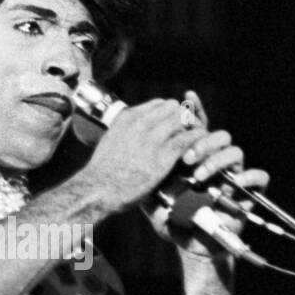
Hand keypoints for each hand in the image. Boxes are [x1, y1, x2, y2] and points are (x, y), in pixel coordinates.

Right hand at [83, 94, 221, 212]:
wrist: (99, 190)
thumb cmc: (103, 172)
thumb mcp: (111, 140)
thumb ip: (126, 132)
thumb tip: (135, 134)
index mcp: (128, 117)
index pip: (159, 104)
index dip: (169, 115)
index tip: (172, 127)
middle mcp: (141, 123)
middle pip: (174, 108)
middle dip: (183, 119)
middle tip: (186, 134)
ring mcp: (154, 138)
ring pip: (184, 119)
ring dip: (191, 129)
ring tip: (193, 143)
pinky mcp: (164, 156)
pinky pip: (189, 138)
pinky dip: (196, 142)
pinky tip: (196, 151)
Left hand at [145, 89, 270, 257]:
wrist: (191, 245)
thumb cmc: (173, 220)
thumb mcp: (153, 197)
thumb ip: (145, 176)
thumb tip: (130, 153)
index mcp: (196, 158)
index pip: (198, 129)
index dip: (195, 110)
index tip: (187, 96)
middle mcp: (216, 162)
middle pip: (218, 135)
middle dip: (202, 141)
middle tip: (186, 158)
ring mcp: (233, 175)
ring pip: (235, 151)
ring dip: (217, 160)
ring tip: (199, 175)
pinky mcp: (248, 194)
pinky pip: (258, 176)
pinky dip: (246, 177)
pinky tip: (228, 186)